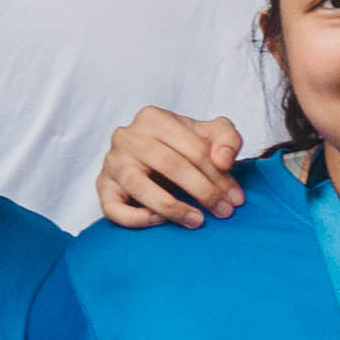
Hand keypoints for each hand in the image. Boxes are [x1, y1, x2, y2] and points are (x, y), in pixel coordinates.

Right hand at [95, 105, 249, 228]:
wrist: (153, 159)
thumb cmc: (184, 146)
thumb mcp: (210, 134)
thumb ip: (227, 139)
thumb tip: (223, 161)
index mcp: (153, 118)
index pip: (194, 148)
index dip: (219, 175)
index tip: (236, 198)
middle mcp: (127, 136)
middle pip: (171, 166)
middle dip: (203, 192)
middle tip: (224, 211)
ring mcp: (112, 162)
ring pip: (140, 187)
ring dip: (173, 208)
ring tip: (197, 220)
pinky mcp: (103, 187)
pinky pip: (113, 208)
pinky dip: (137, 218)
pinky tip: (160, 220)